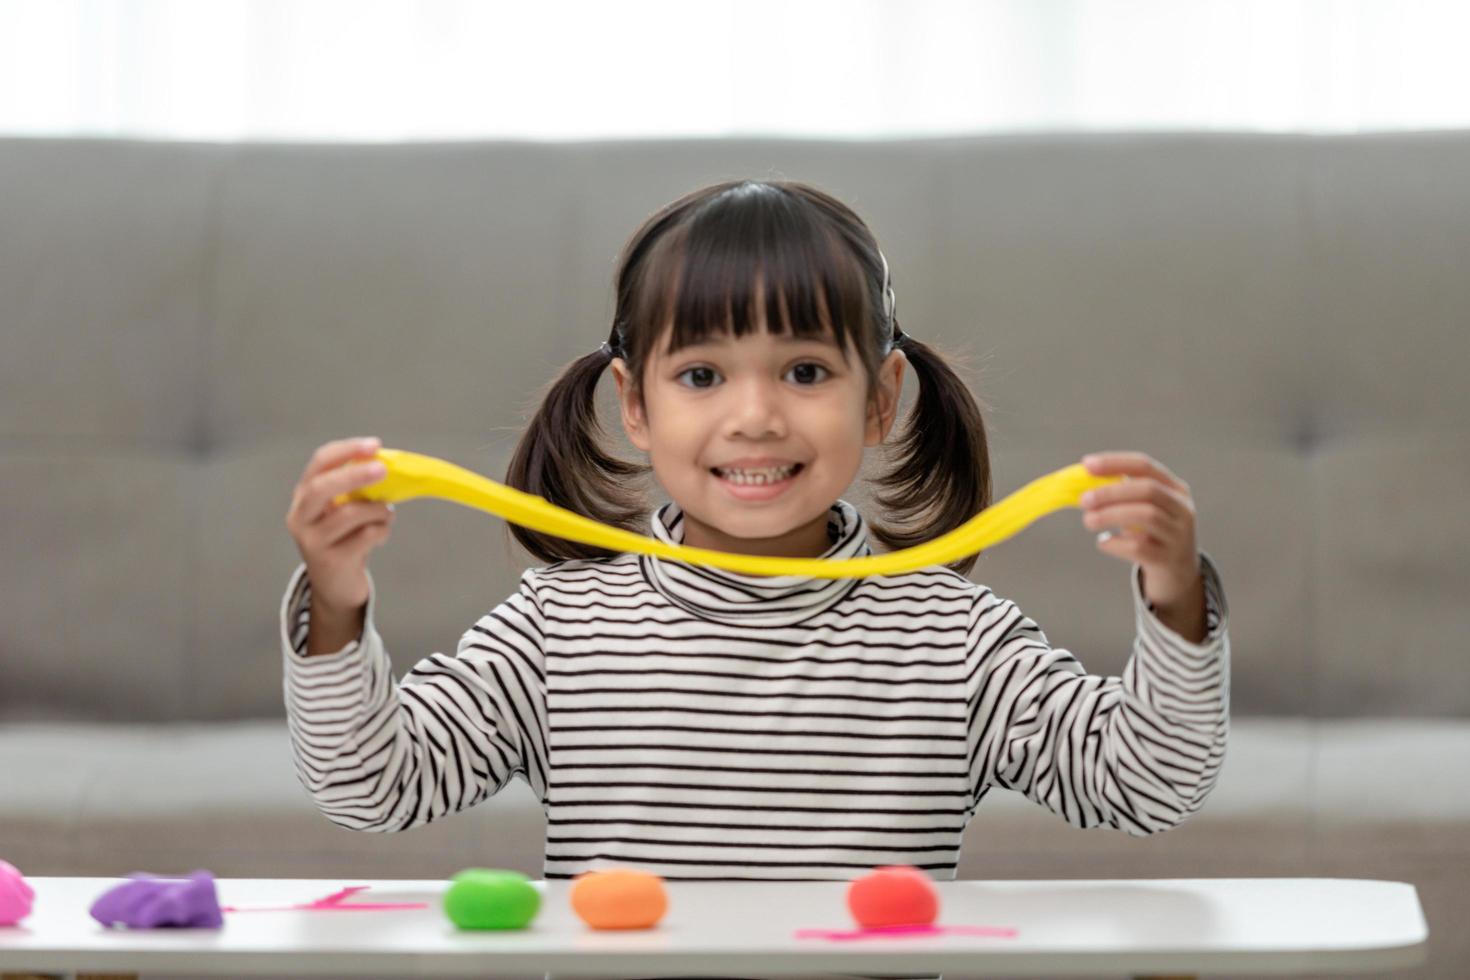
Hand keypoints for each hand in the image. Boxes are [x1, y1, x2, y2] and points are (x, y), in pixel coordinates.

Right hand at [284, 436, 395, 614]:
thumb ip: (356, 490)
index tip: (374, 445)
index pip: (319, 464)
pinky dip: (382, 531)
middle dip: (355, 475)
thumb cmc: (344, 540)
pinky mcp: (330, 561)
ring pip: (350, 513)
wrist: (336, 586)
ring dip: (379, 510)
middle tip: (383, 469)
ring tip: (386, 515)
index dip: (346, 451)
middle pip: (322, 487)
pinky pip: (365, 536)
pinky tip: (381, 535)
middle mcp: (300, 517)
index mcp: (304, 497)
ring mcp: (312, 541)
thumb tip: (385, 465)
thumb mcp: (344, 510)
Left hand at [1078, 451, 1201, 613]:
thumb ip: (1119, 495)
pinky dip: (1116, 543)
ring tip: (1088, 521)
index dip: (1115, 463)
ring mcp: (1179, 534)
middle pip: (1148, 489)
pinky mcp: (1168, 559)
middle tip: (1083, 500)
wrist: (1176, 574)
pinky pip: (1139, 547)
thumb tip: (1079, 483)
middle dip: (1112, 492)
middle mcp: (1182, 508)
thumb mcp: (1141, 510)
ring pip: (1147, 515)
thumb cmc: (1151, 535)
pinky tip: (1103, 542)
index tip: (1087, 465)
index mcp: (1175, 489)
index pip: (1145, 466)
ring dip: (1111, 515)